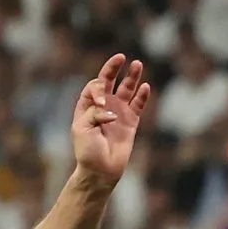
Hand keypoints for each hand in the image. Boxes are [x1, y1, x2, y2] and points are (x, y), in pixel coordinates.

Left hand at [69, 54, 151, 188]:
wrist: (100, 171)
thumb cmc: (87, 151)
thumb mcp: (82, 128)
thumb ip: (94, 113)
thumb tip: (112, 110)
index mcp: (87, 107)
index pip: (94, 87)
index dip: (98, 88)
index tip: (102, 101)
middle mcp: (103, 107)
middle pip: (109, 82)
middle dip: (113, 69)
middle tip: (121, 57)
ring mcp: (118, 113)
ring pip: (126, 90)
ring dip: (132, 77)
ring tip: (137, 64)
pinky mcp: (131, 122)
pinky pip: (138, 105)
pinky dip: (142, 96)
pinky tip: (145, 86)